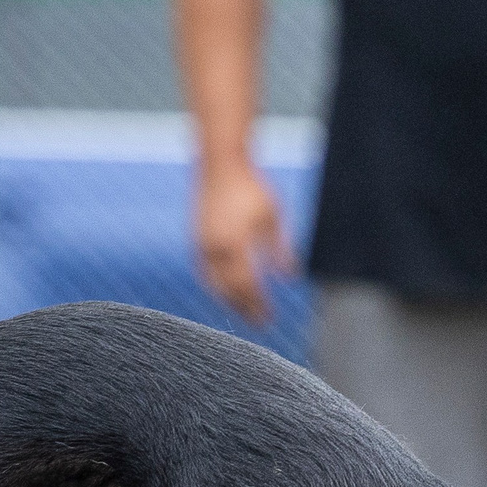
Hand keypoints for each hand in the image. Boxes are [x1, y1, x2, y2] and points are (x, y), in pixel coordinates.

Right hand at [195, 160, 292, 325]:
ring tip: (243, 311)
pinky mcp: (196, 240)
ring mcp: (202, 245)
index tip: (269, 317)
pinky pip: (205, 273)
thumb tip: (290, 277)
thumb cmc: (250, 186)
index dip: (258, 304)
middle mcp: (214, 249)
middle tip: (258, 323)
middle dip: (244, 309)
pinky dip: (216, 287)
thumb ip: (279, 249)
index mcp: (234, 244)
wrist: (220, 163)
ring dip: (229, 301)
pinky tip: (226, 291)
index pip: (247, 285)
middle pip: (229, 291)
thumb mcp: (272, 217)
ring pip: (213, 284)